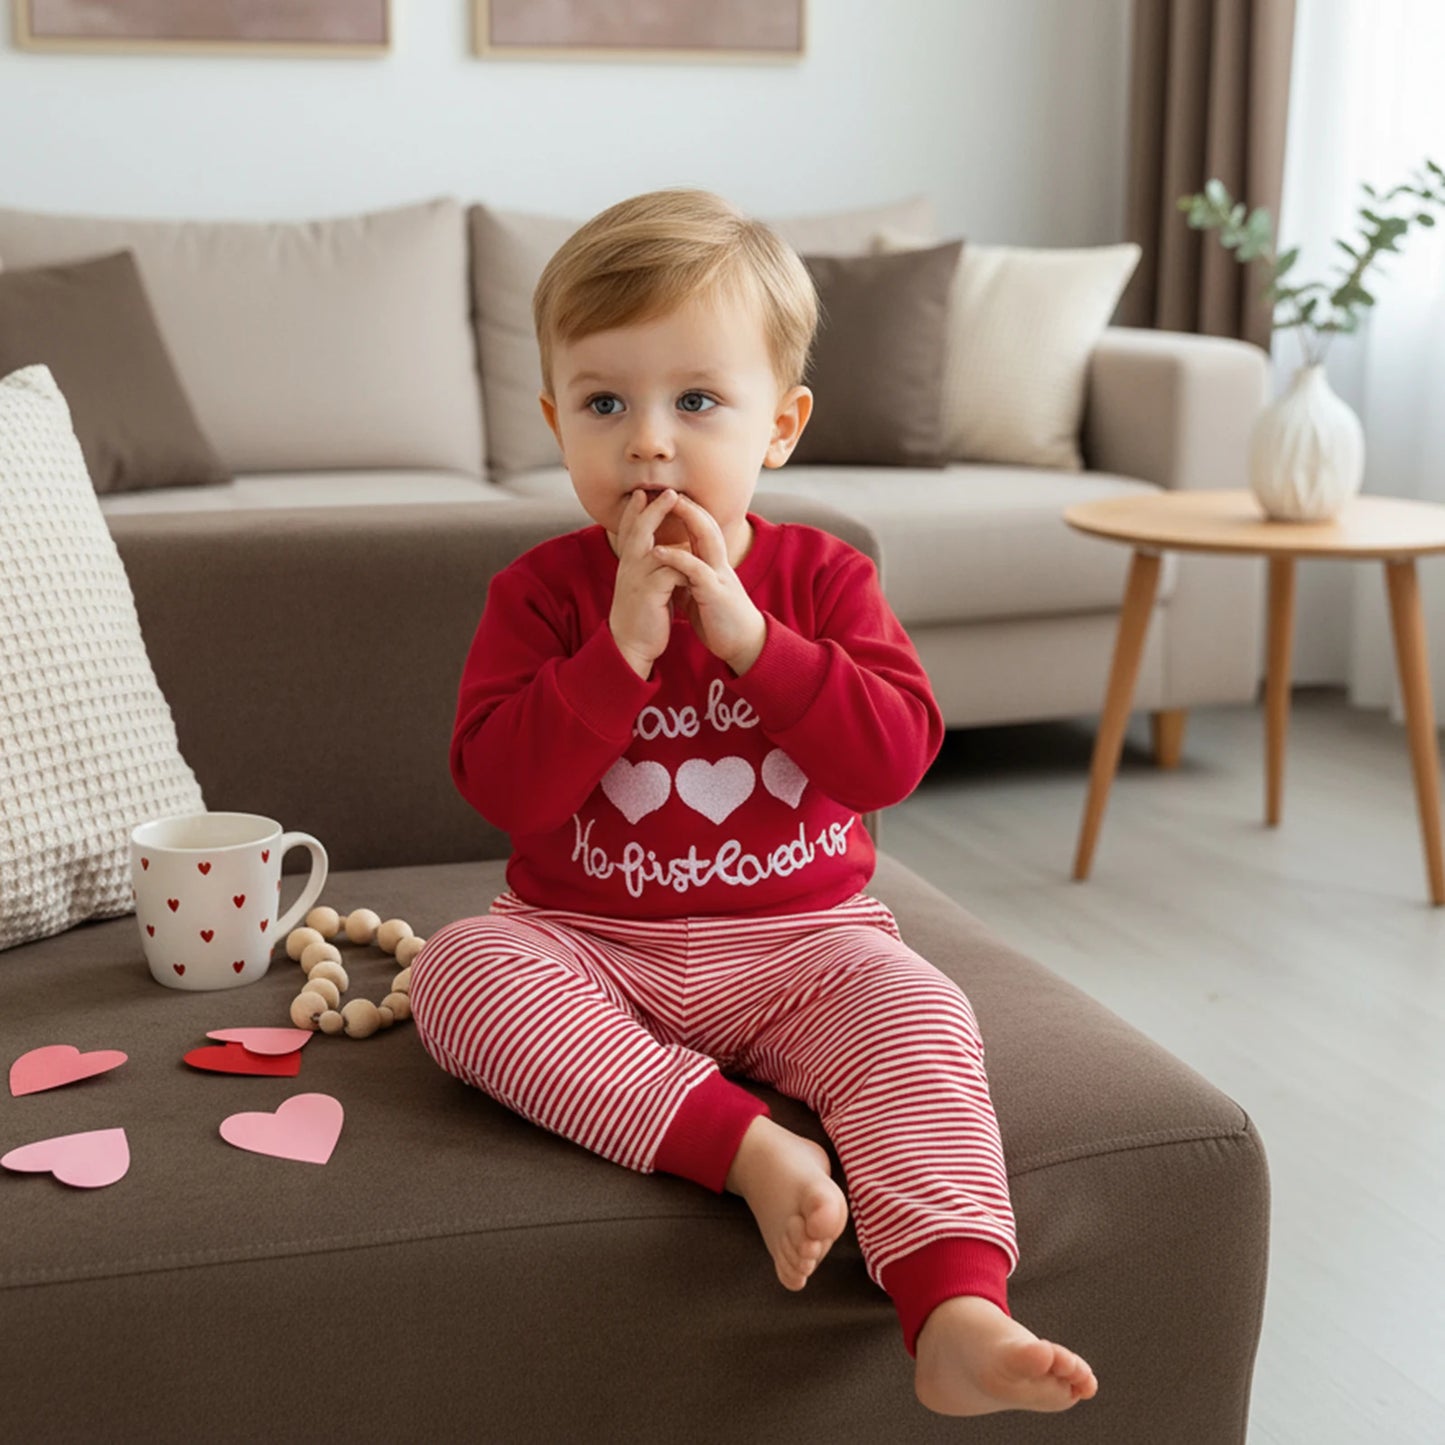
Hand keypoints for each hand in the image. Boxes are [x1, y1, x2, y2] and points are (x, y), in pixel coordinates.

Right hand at [609, 488, 688, 678]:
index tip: (642, 493)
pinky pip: (670, 569)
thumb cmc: (642, 617)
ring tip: (679, 508)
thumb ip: (650, 569)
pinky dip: (682, 561)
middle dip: (652, 509)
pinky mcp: (650, 592)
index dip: (635, 512)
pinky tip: (692, 557)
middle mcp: (629, 568)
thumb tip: (663, 555)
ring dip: (666, 524)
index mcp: (628, 565)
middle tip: (667, 491)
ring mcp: (638, 579)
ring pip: (653, 545)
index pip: (630, 532)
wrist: (631, 645)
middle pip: (638, 530)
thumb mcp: (643, 587)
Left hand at [652, 495, 767, 674]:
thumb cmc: (721, 621)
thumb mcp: (703, 594)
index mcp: (714, 565)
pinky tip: (658, 552)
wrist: (743, 646)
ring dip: (688, 518)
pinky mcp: (715, 594)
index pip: (702, 530)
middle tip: (667, 488)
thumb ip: (690, 579)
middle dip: (689, 505)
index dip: (688, 512)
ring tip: (667, 503)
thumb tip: (673, 572)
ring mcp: (720, 577)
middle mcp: (719, 565)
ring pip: (706, 539)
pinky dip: (676, 559)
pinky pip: (696, 571)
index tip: (667, 499)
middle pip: (707, 524)